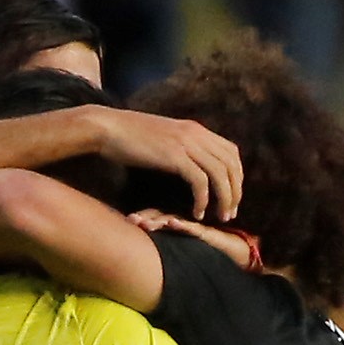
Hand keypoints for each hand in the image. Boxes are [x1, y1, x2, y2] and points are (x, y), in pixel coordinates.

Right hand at [89, 109, 241, 220]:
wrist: (107, 127)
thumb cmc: (128, 136)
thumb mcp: (163, 137)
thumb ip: (181, 146)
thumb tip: (191, 163)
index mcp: (195, 129)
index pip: (231, 152)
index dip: (236, 176)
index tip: (231, 196)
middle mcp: (195, 134)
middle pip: (231, 164)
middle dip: (235, 191)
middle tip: (230, 212)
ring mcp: (186, 143)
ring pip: (220, 174)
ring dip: (225, 198)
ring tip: (220, 217)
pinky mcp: (174, 156)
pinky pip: (200, 181)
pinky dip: (203, 199)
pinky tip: (198, 213)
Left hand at [128, 207, 257, 269]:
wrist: (242, 253)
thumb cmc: (215, 250)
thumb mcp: (189, 247)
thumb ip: (176, 240)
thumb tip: (149, 251)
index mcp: (180, 224)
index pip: (158, 216)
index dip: (143, 216)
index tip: (128, 219)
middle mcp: (187, 223)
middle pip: (162, 216)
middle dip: (145, 218)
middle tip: (130, 219)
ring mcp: (197, 228)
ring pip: (174, 220)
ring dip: (158, 221)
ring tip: (144, 223)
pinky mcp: (209, 234)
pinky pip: (194, 229)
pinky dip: (182, 225)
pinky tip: (172, 223)